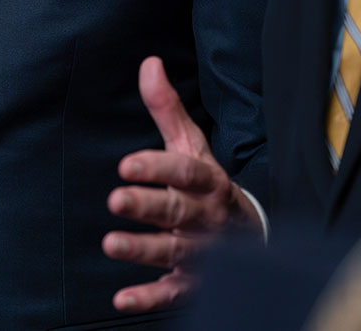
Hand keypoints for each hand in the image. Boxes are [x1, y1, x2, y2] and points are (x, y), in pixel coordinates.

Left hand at [102, 56, 259, 312]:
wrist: (250, 235)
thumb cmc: (208, 183)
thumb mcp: (193, 145)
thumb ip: (167, 109)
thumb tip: (149, 63)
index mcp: (207, 181)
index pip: (185, 171)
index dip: (158, 168)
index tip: (126, 163)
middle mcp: (206, 217)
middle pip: (178, 210)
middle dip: (148, 206)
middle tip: (115, 198)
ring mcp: (203, 253)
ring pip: (173, 252)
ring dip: (143, 250)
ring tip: (110, 243)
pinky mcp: (194, 283)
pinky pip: (173, 294)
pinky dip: (149, 298)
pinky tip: (122, 298)